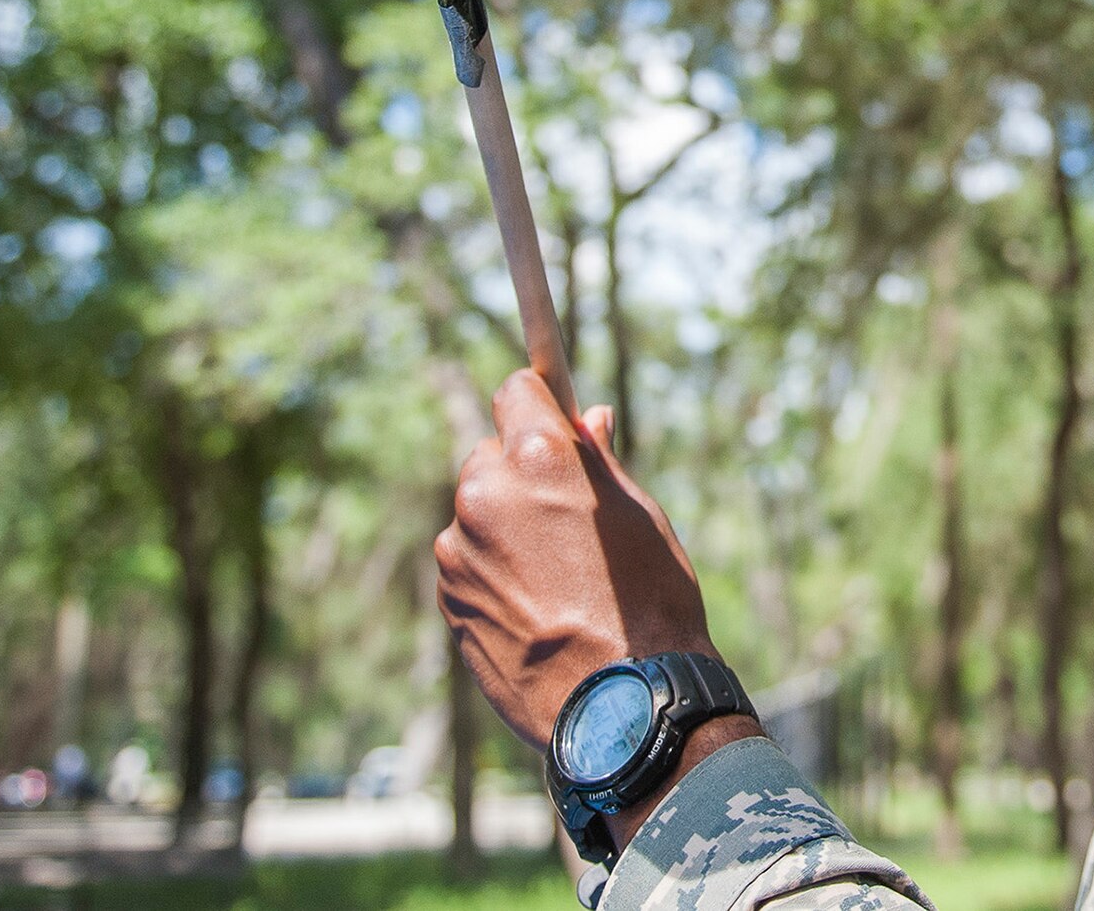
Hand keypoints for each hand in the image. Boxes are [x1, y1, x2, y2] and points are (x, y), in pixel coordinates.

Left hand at [435, 369, 720, 753]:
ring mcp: (458, 549)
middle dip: (521, 472)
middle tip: (567, 517)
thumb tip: (586, 419)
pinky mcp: (447, 598)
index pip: (517, 392)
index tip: (554, 424)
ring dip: (504, 526)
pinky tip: (536, 608)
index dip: (539, 404)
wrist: (619, 702)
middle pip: (491, 454)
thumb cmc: (647, 603)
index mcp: (539, 460)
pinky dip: (493, 571)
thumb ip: (600, 461)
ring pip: (478, 513)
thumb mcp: (640, 517)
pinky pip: (468, 562)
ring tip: (557, 578)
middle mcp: (486, 493)